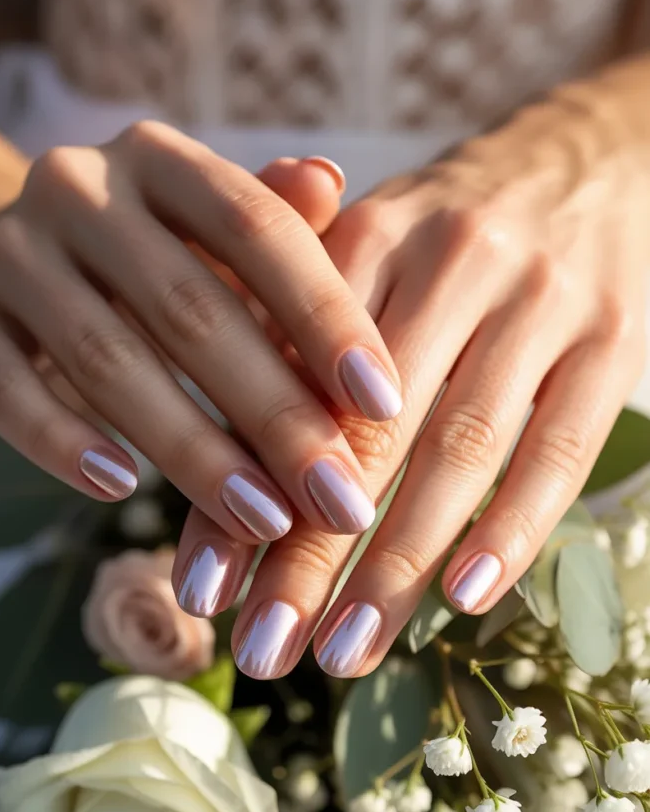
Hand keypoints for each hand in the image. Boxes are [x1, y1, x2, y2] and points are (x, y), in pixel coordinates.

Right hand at [0, 124, 401, 542]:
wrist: (11, 237)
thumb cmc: (149, 248)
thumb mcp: (209, 224)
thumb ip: (273, 220)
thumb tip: (331, 183)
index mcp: (161, 160)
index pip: (256, 228)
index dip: (324, 316)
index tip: (384, 406)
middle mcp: (80, 191)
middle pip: (189, 309)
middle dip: (274, 415)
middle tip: (339, 499)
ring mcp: (11, 254)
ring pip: (105, 361)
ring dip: (191, 451)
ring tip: (263, 522)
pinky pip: (4, 390)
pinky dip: (63, 443)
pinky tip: (123, 492)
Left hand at [174, 83, 647, 673]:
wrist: (596, 157)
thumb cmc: (454, 229)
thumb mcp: (371, 250)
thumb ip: (294, 337)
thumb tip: (227, 477)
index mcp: (370, 235)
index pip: (289, 385)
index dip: (240, 491)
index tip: (202, 592)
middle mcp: (452, 260)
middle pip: (367, 432)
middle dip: (308, 554)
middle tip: (262, 652)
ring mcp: (539, 301)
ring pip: (458, 451)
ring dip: (396, 565)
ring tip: (344, 654)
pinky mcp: (612, 340)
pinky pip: (557, 449)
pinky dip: (510, 529)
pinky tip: (462, 600)